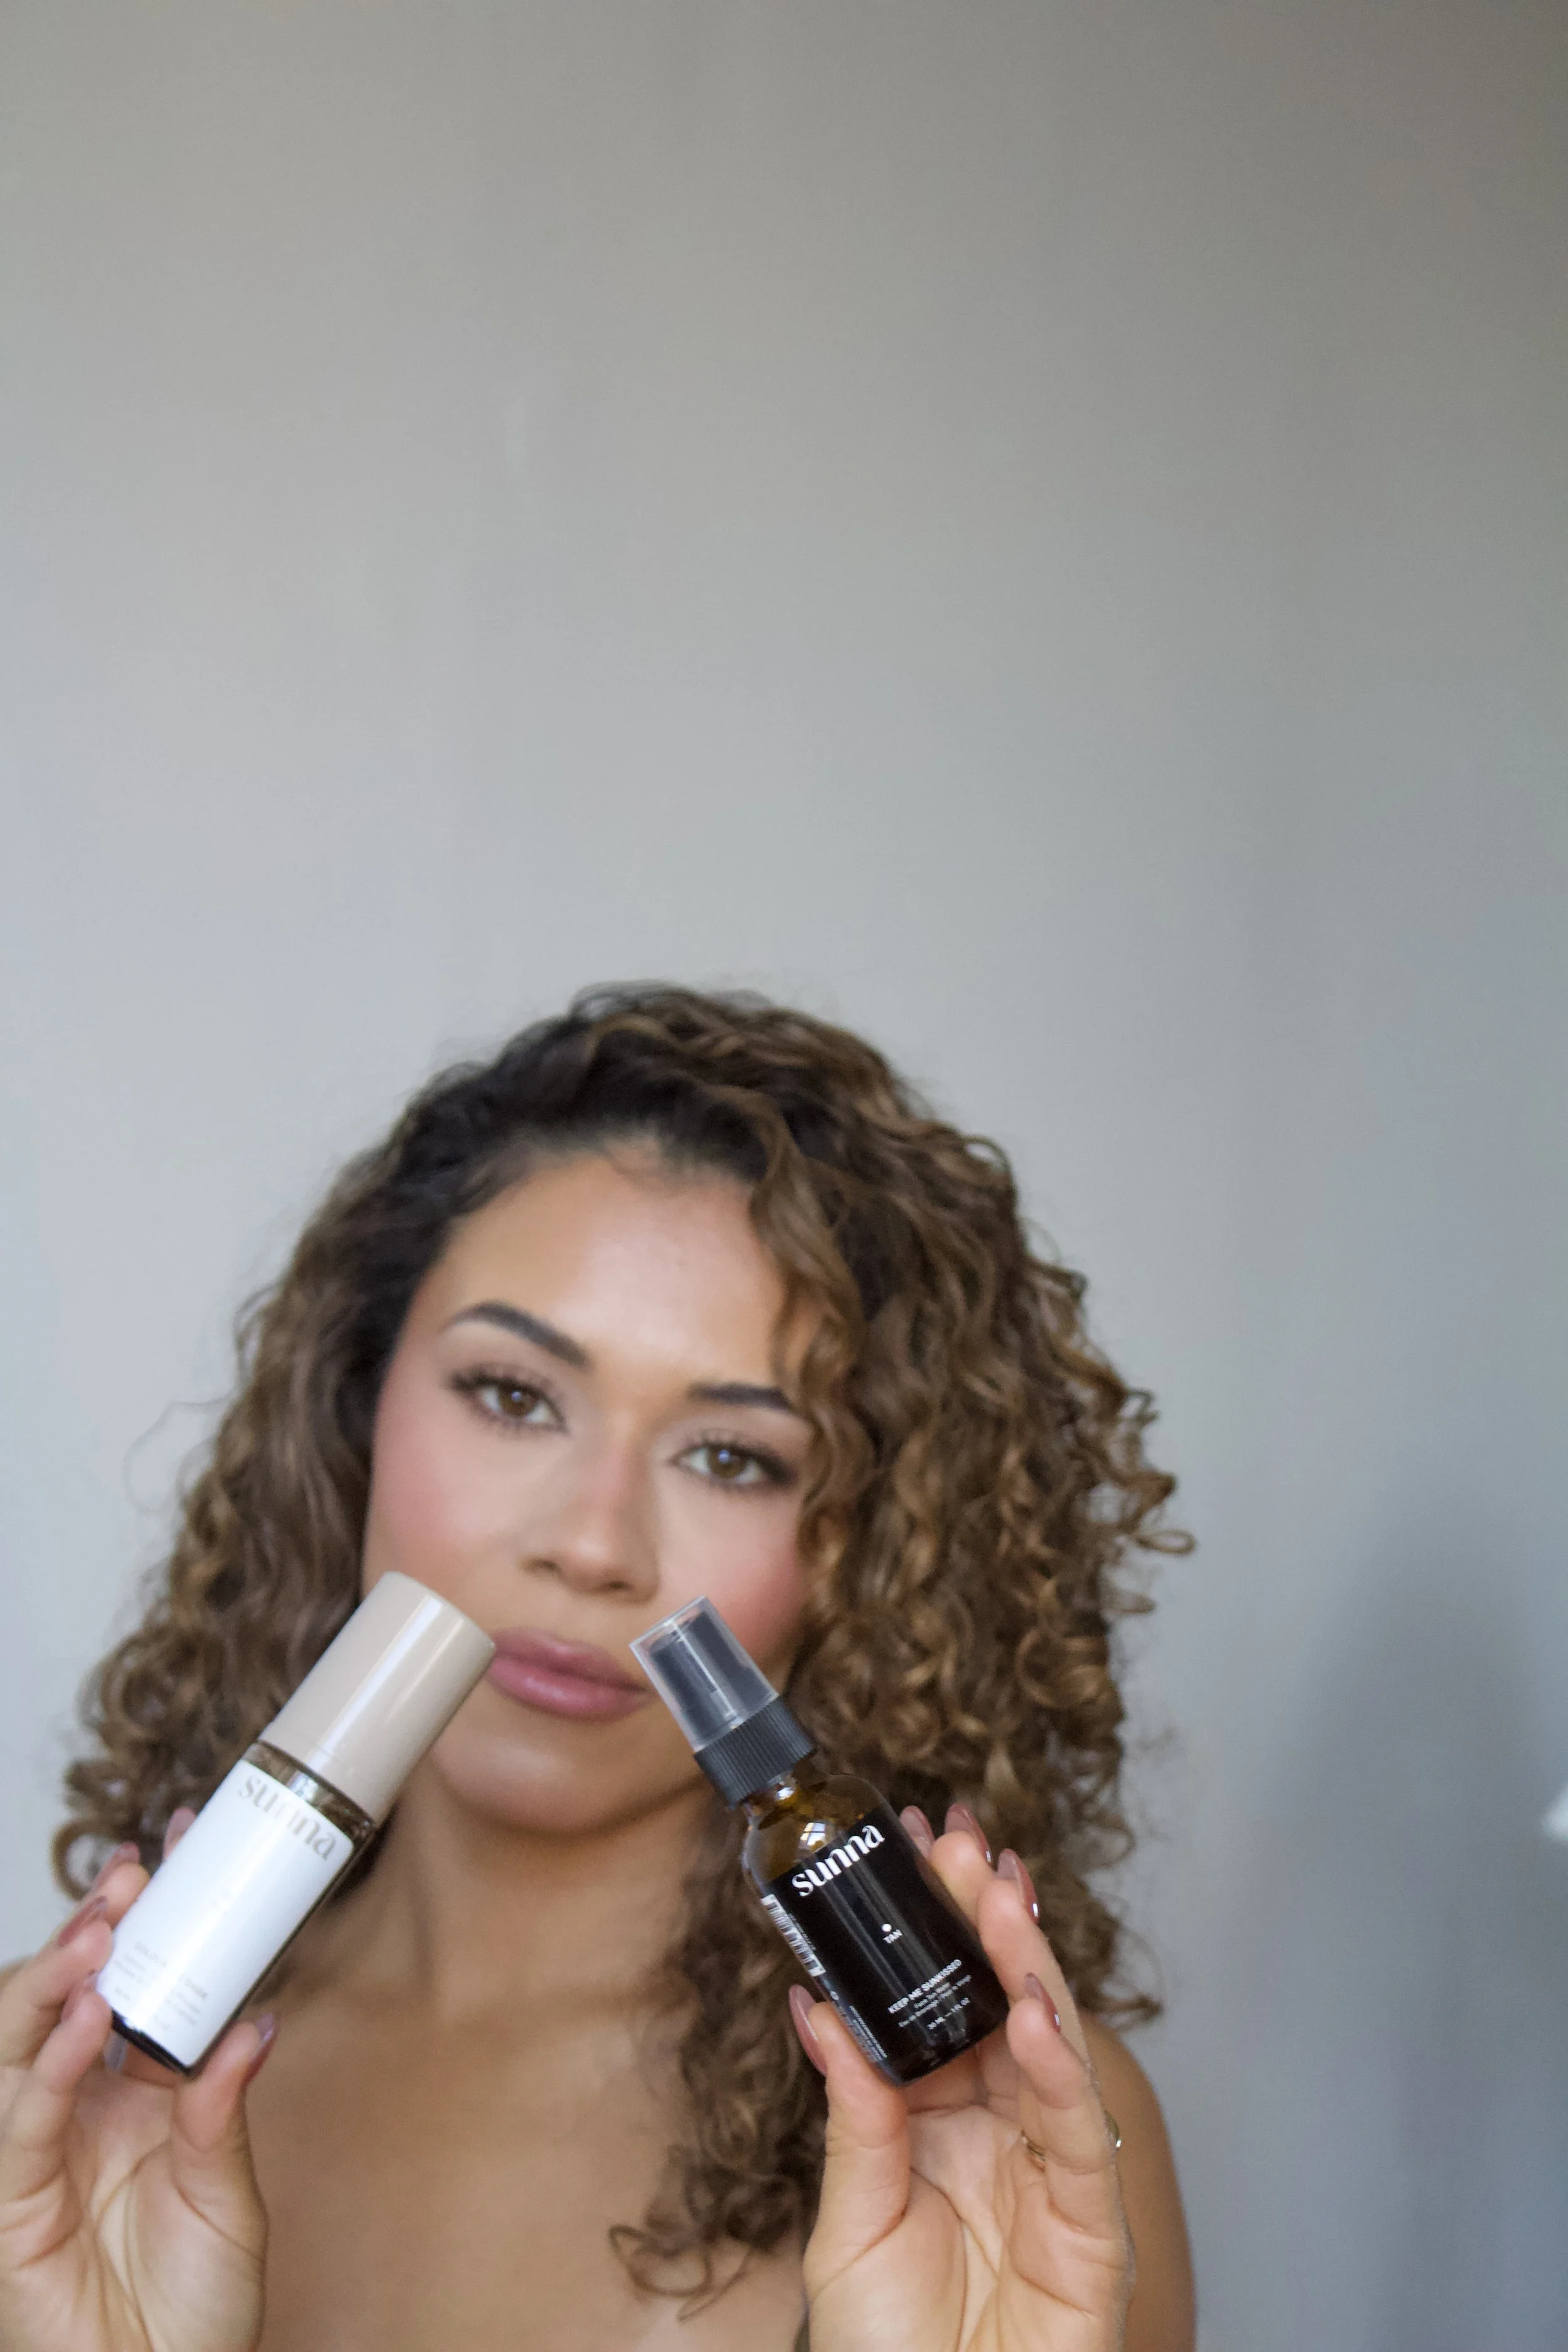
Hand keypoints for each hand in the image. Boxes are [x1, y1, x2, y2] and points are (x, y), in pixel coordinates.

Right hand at [0, 1819, 271, 2351]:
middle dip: (95, 1927)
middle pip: (71, 1995)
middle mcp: (84, 2106)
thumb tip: (252, 2019)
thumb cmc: (197, 2307)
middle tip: (131, 1876)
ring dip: (59, 1974)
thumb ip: (225, 2111)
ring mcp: (41, 2146)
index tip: (183, 1846)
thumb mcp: (229, 2196)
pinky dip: (51, 2059)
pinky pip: (24, 2114)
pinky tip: (85, 2017)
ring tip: (100, 1928)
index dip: (154, 1917)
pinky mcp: (12, 2197)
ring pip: (26, 2037)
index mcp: (140, 2092)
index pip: (140, 1984)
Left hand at [795, 1809, 1130, 2351]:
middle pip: (1005, 2004)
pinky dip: (1058, 2065)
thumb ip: (851, 2117)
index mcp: (943, 2122)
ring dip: (1028, 1964)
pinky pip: (1077, 2132)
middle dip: (987, 1918)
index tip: (917, 1849)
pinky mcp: (1092, 2228)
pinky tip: (1034, 2008)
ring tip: (999, 1893)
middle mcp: (1004, 2133)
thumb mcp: (848, 2225)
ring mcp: (1051, 2175)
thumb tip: (819, 2006)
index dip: (939, 1927)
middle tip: (964, 1839)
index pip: (949, 2002)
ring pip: (1052, 2046)